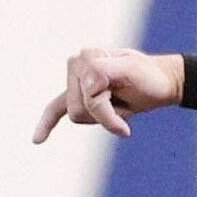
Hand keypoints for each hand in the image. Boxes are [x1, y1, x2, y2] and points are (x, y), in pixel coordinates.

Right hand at [33, 49, 184, 142]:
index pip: (88, 99)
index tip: (131, 112)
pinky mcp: (76, 95)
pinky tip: (37, 140)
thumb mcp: (132, 71)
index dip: (109, 113)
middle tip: (123, 102)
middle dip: (104, 114)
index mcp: (88, 56)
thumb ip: (105, 71)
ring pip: (77, 116)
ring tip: (117, 102)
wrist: (159, 82)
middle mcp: (77, 64)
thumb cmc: (148, 77)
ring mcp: (74, 80)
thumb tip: (86, 87)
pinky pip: (55, 110)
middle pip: (79, 110)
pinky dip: (46, 124)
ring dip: (101, 118)